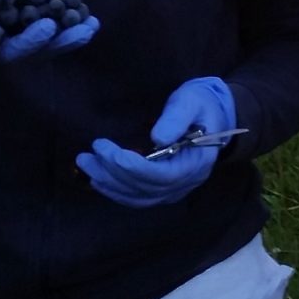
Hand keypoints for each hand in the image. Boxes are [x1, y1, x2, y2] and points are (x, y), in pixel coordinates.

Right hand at [0, 0, 98, 63]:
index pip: (14, 50)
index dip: (32, 40)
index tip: (50, 27)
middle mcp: (8, 43)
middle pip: (40, 47)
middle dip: (64, 39)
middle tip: (87, 29)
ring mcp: (18, 31)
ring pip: (49, 34)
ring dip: (71, 28)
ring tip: (93, 21)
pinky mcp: (23, 16)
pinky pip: (47, 16)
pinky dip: (63, 10)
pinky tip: (81, 3)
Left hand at [76, 76, 237, 208]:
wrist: (212, 114)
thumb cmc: (200, 104)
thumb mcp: (191, 101)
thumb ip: (176, 118)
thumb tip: (158, 138)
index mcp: (197, 162)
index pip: (162, 175)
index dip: (133, 168)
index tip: (107, 151)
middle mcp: (187, 182)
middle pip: (146, 188)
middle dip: (113, 174)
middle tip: (86, 156)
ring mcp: (176, 189)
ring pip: (140, 197)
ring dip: (110, 184)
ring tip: (85, 165)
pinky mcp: (164, 189)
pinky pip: (140, 198)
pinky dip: (117, 192)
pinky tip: (98, 180)